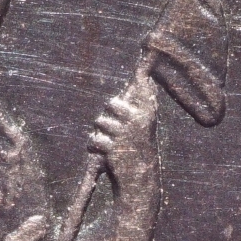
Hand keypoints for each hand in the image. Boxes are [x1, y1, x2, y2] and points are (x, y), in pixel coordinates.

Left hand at [89, 72, 158, 193]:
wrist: (139, 178)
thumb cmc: (138, 147)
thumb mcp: (142, 124)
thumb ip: (138, 103)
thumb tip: (141, 76)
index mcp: (147, 113)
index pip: (143, 86)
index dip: (141, 74)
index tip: (145, 62)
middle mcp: (137, 120)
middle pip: (111, 103)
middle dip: (107, 114)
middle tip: (113, 128)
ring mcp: (124, 133)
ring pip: (100, 122)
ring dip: (100, 133)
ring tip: (110, 144)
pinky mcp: (112, 147)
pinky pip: (94, 139)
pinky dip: (94, 146)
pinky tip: (103, 153)